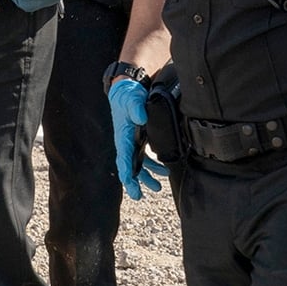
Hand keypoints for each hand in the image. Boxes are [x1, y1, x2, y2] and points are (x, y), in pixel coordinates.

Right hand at [108, 78, 165, 200]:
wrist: (128, 89)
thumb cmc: (128, 95)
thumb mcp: (132, 99)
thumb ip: (136, 108)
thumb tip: (141, 119)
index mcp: (123, 135)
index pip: (124, 158)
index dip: (127, 173)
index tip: (131, 184)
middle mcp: (126, 141)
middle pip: (128, 166)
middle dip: (133, 182)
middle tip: (139, 195)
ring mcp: (132, 141)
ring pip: (138, 165)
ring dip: (146, 177)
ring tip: (158, 187)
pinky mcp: (138, 139)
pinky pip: (144, 157)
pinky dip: (153, 166)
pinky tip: (163, 170)